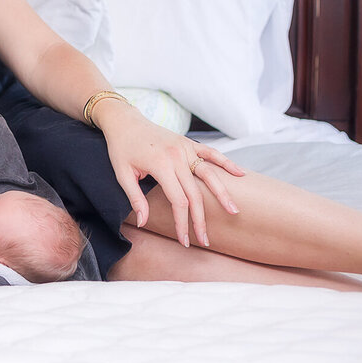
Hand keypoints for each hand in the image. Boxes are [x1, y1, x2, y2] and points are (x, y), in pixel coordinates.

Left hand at [96, 101, 243, 247]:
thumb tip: (144, 223)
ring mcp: (185, 148)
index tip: (184, 240)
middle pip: (195, 193)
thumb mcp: (122, 174)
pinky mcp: (188, 143)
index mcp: (160, 165)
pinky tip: (240, 174)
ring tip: (234, 212)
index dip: (182, 223)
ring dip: (222, 194)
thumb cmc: (121, 149)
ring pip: (209, 174)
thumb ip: (135, 199)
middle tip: (205, 240)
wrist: (124, 121)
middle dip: (200, 219)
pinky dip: (226, 163)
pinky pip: (211, 153)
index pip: (178, 201)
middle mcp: (177, 156)